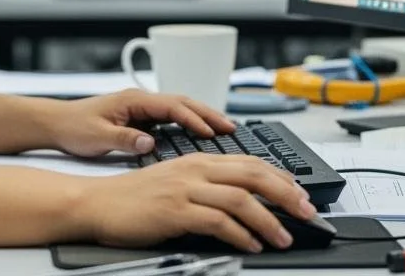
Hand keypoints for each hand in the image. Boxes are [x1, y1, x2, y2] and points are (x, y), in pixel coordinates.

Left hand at [49, 89, 234, 157]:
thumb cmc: (74, 127)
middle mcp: (141, 101)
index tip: (211, 132)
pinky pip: (171, 119)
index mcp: (134, 100)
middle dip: (208, 114)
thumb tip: (150, 143)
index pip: (172, 106)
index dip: (193, 119)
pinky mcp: (140, 119)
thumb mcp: (97, 137)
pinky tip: (200, 136)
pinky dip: (189, 125)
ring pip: (179, 109)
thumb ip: (124, 139)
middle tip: (231, 128)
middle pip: (183, 103)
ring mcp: (142, 109)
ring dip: (202, 118)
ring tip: (224, 130)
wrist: (56, 123)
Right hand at [71, 153, 315, 252]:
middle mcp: (195, 169)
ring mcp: (185, 189)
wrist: (98, 203)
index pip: (250, 162)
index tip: (300, 194)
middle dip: (286, 194)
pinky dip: (241, 234)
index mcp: (198, 160)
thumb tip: (243, 202)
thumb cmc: (134, 198)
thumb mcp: (176, 182)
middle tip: (306, 212)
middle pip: (253, 175)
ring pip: (240, 199)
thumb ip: (207, 187)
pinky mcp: (175, 211)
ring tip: (284, 237)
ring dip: (269, 220)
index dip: (280, 178)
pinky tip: (251, 245)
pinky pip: (218, 222)